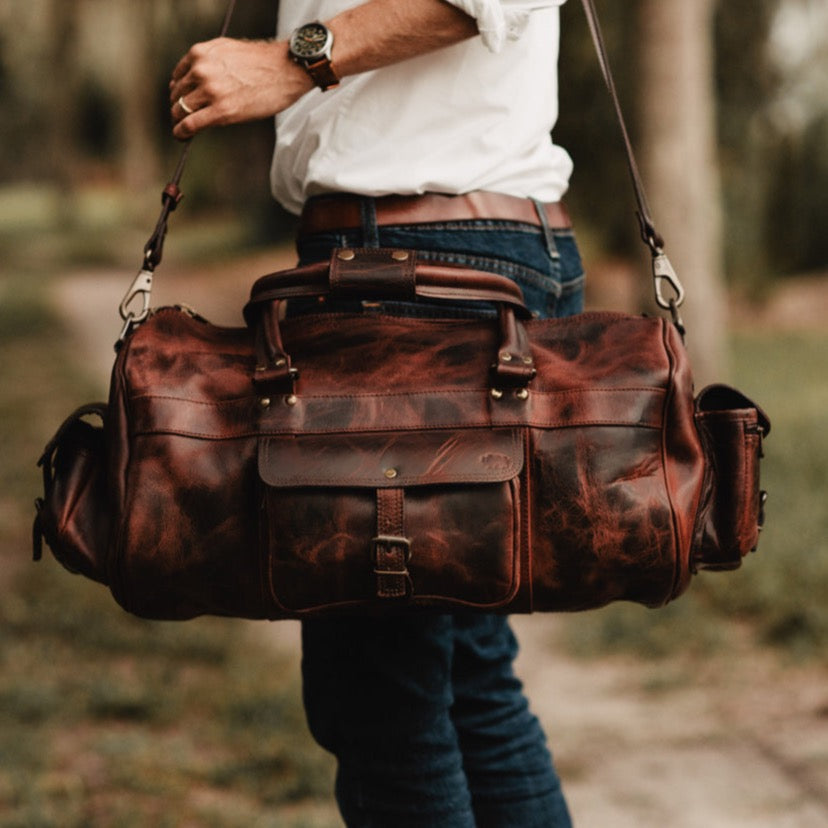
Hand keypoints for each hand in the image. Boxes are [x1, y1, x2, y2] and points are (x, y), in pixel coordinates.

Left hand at [169, 37, 312, 139]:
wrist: (286, 69)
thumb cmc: (263, 62)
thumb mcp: (228, 51)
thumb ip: (210, 62)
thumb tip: (200, 79)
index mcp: (200, 54)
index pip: (179, 76)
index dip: (178, 92)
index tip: (181, 102)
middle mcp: (201, 70)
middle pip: (178, 94)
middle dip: (177, 107)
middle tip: (181, 119)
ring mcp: (210, 91)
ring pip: (180, 110)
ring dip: (178, 121)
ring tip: (181, 130)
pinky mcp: (221, 111)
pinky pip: (191, 124)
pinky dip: (182, 132)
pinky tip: (182, 137)